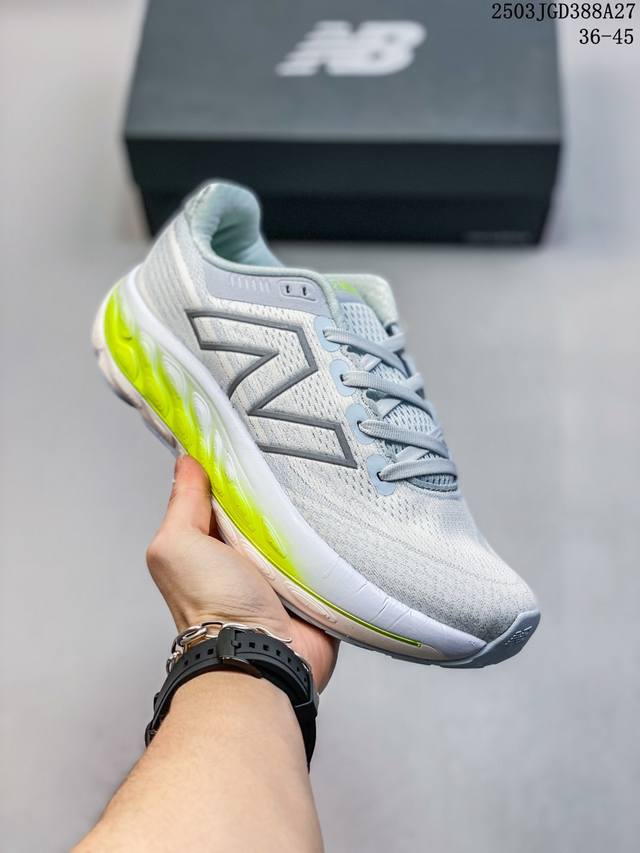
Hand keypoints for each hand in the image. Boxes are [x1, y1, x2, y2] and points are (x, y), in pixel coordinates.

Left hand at [146, 455, 338, 690]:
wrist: (262, 655)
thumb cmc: (213, 606)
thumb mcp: (178, 544)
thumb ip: (183, 503)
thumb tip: (186, 462)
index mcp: (209, 542)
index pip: (223, 491)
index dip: (233, 465)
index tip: (248, 435)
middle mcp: (245, 554)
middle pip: (265, 503)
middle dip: (276, 483)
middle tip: (291, 454)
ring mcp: (282, 568)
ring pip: (299, 522)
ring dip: (307, 508)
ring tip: (319, 478)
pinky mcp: (314, 581)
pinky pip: (326, 547)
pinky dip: (330, 534)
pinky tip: (337, 511)